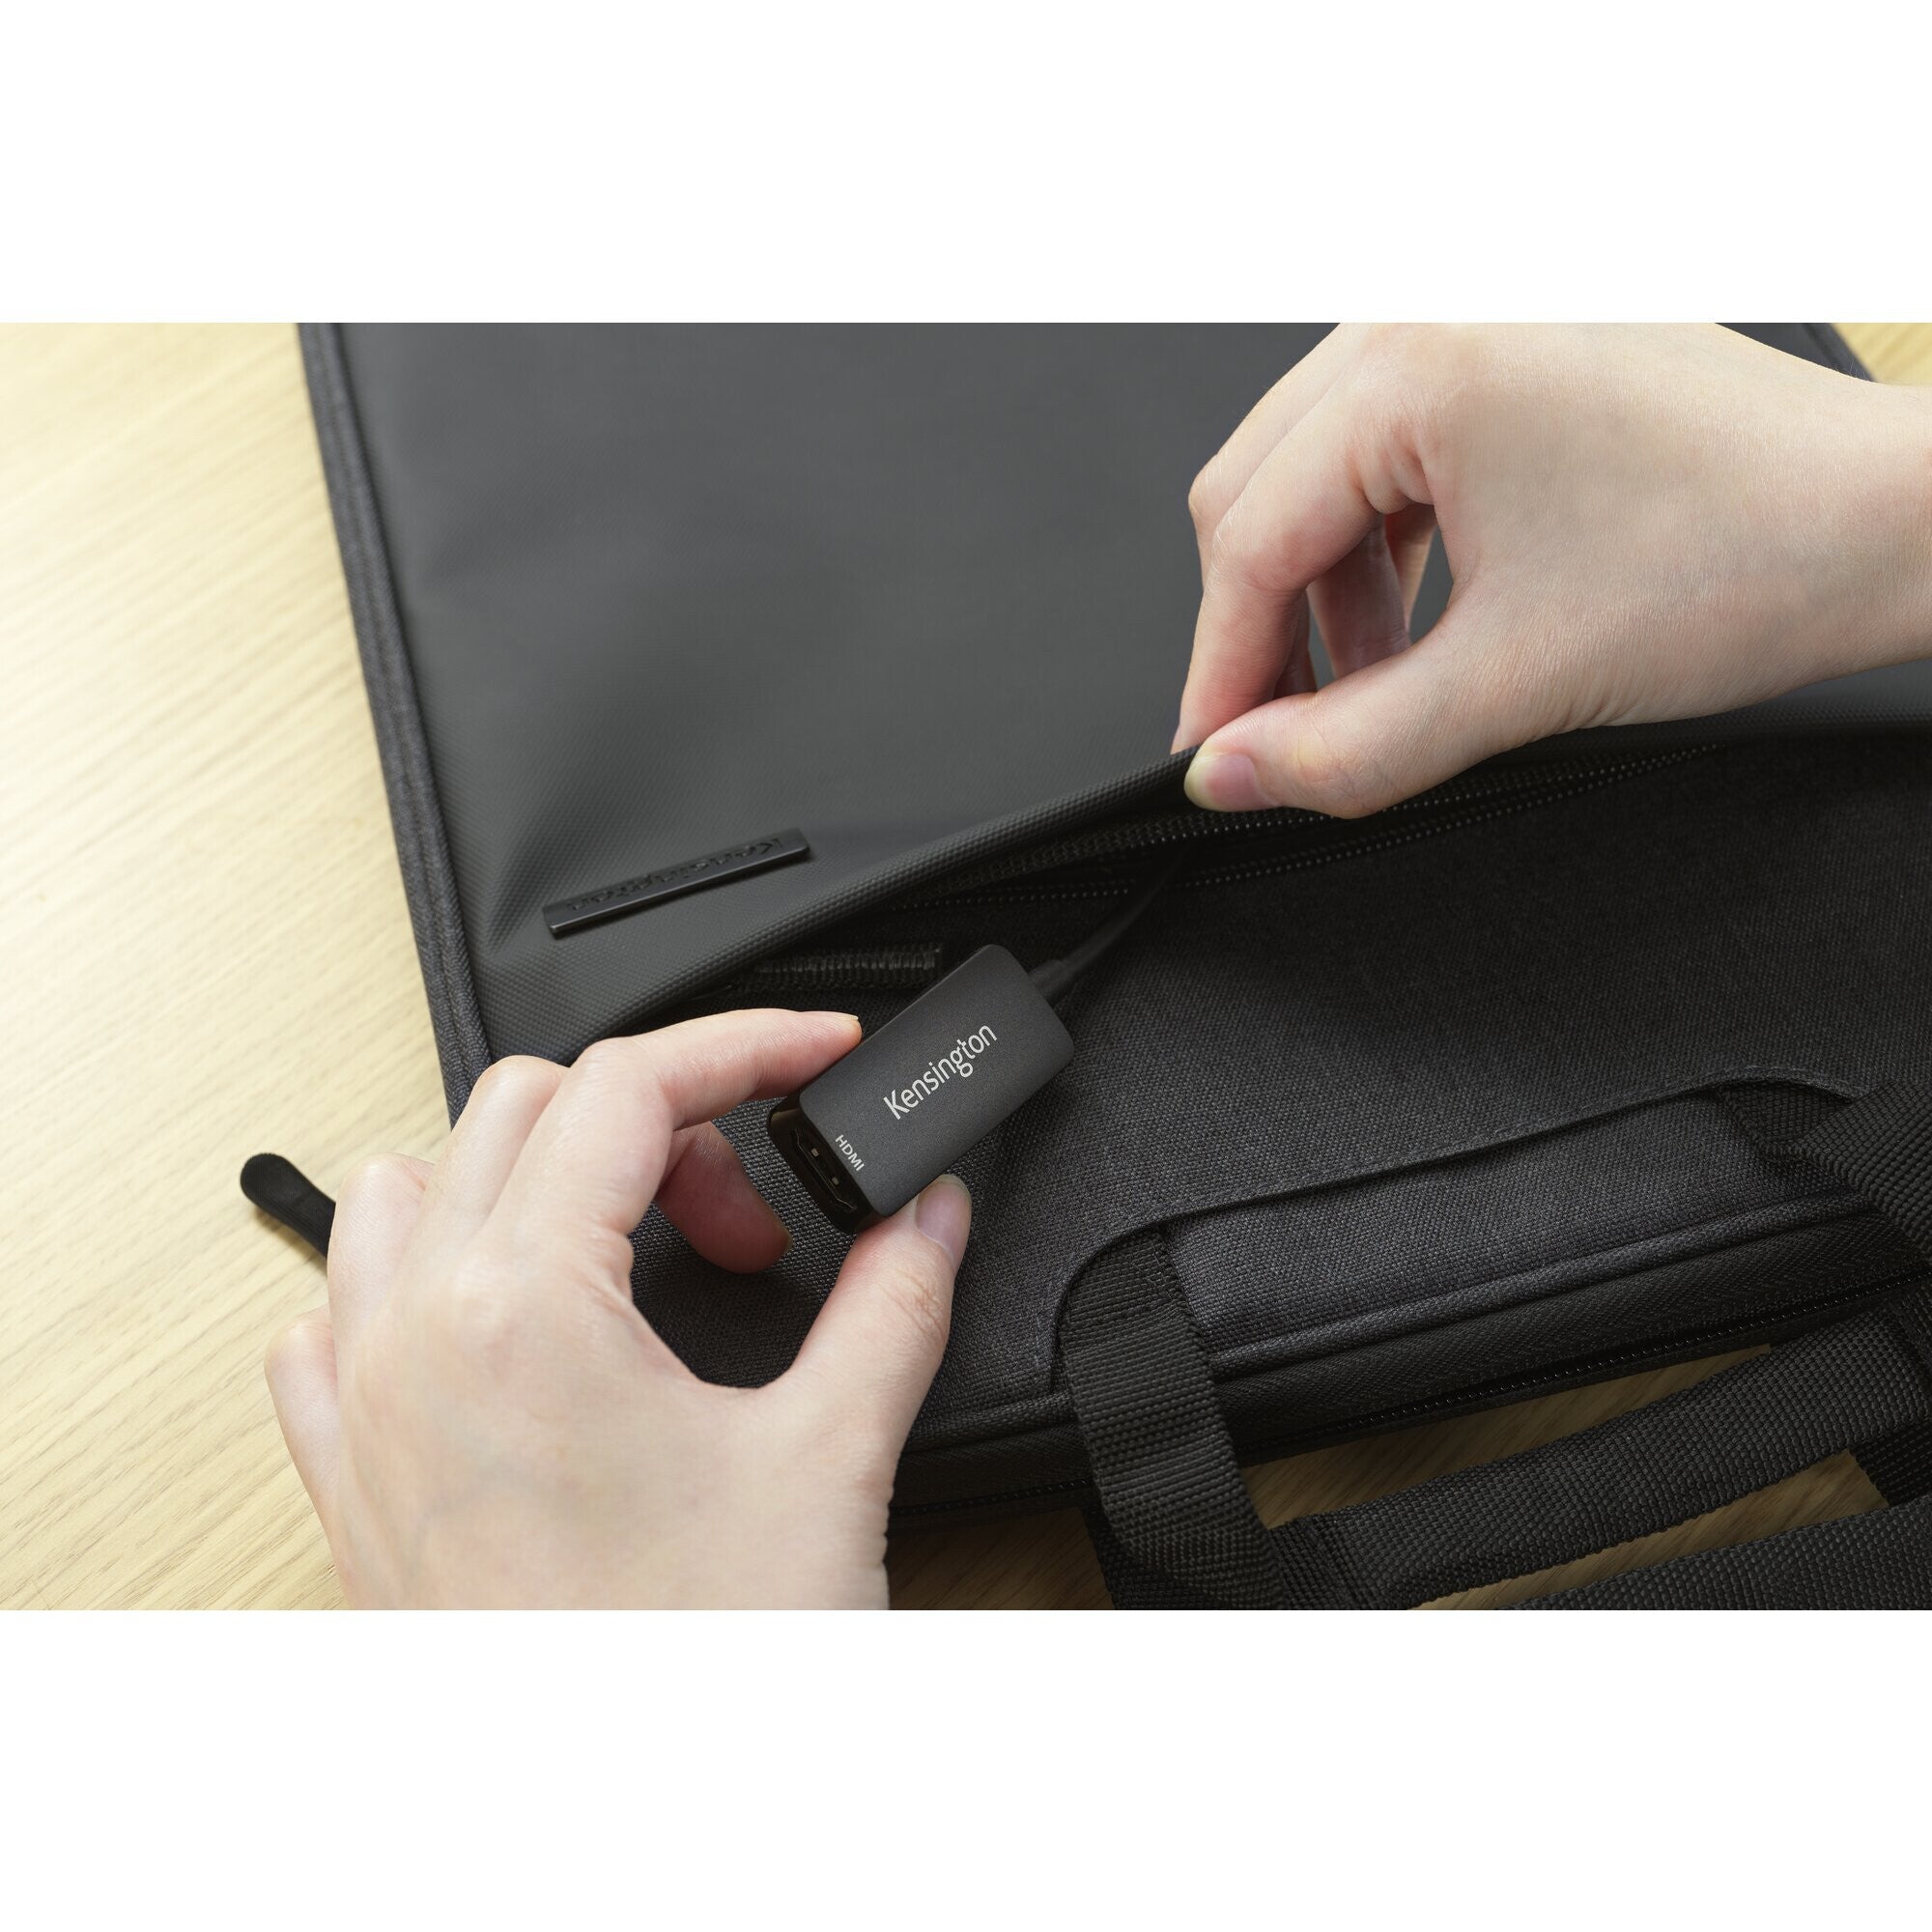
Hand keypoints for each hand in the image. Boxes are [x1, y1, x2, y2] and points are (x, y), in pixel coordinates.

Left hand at [265, 1010, 969, 1606]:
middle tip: (752, 1215)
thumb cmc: (695, 1671)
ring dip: (527, 1177)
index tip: (813, 1054)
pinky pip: (335, 1308)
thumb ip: (893, 1302)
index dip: (744, 1044)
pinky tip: (508, 1322)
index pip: (629, 1084)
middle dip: (660, 1125)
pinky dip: (419, 1272)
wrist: (623, 1841)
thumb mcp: (830, 1461)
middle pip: (524, 1105)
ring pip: (405, 1181)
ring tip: (630, 1249)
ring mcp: (362, 1402)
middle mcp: (417, 1335)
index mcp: (527, 1306)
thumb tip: (925, 1216)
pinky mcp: (345, 1471)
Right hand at [1177, 324, 1931, 814]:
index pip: (1247, 536)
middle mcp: (1430, 313)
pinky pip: (1387, 451)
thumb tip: (1235, 774)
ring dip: (1328, 594)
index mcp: (1417, 363)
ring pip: (1316, 474)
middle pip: (1258, 491)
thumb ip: (1347, 747)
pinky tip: (1424, 622)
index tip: (1217, 755)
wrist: (1888, 527)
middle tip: (1283, 734)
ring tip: (1381, 686)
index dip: (1222, 669)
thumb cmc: (1748, 559)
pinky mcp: (1508, 346)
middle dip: (1265, 629)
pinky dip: (1384, 547)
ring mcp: (1471, 318)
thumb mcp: (1513, 683)